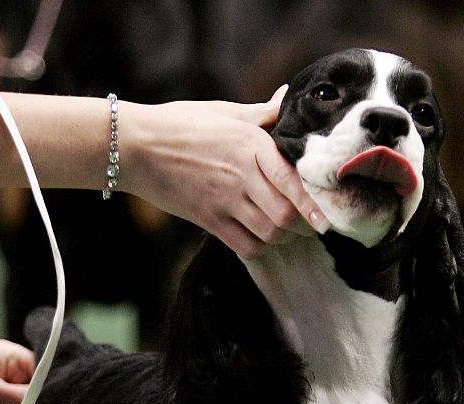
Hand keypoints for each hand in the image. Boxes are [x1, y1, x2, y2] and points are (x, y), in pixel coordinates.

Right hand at [121, 87, 329, 257]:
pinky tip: (261, 240)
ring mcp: (224, 201)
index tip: (328, 219)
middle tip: (312, 226)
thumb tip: (285, 97)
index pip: (291, 180)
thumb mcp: (224, 112)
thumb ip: (261, 112)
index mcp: (251, 145)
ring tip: (288, 233)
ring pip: (269, 234)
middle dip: (304, 226)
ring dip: (283, 238)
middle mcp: (242, 175)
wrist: (135, 147)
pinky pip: (244, 246)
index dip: (313, 204)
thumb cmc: (181, 124)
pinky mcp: (208, 219)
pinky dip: (259, 248)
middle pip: (285, 215)